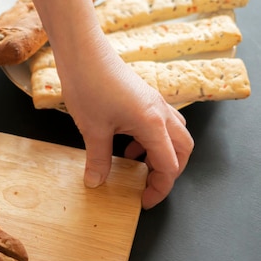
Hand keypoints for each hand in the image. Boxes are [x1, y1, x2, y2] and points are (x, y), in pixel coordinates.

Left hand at [60, 54, 193, 208]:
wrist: (84, 54)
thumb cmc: (90, 85)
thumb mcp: (92, 130)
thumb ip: (98, 160)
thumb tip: (96, 182)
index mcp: (153, 124)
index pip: (169, 165)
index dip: (159, 188)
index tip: (144, 201)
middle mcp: (161, 113)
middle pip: (182, 150)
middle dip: (169, 172)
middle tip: (147, 187)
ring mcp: (154, 103)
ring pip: (173, 135)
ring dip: (160, 154)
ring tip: (134, 165)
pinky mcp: (144, 98)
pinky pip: (158, 123)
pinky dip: (149, 139)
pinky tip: (126, 145)